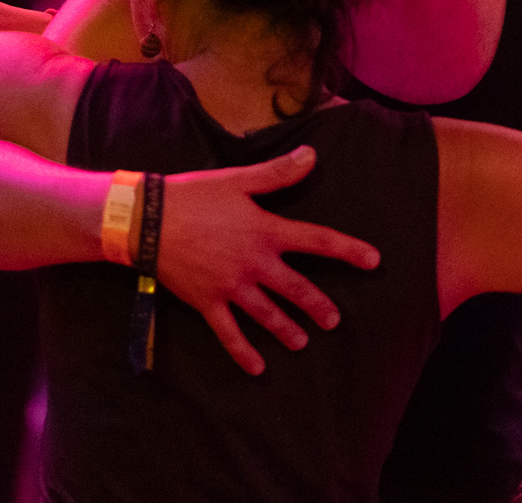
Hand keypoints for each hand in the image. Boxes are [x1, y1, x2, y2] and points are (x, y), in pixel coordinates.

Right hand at [160, 146, 380, 374]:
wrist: (146, 221)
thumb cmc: (194, 195)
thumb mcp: (238, 179)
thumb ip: (278, 172)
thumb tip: (312, 155)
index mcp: (266, 232)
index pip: (317, 241)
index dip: (348, 250)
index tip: (374, 261)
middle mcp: (255, 264)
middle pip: (297, 288)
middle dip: (317, 306)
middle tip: (333, 320)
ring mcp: (232, 287)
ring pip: (267, 314)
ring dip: (287, 330)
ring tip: (301, 342)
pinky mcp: (208, 302)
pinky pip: (229, 333)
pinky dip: (243, 352)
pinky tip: (257, 367)